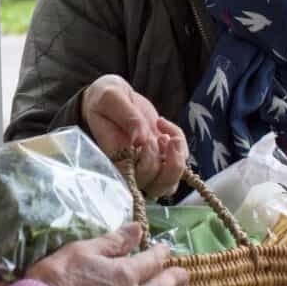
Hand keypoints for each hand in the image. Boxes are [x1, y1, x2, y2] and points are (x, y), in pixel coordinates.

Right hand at [81, 75, 187, 197]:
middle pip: (157, 187)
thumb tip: (141, 138)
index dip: (147, 166)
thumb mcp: (111, 99)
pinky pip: (181, 159)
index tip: (145, 139)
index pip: (135, 180)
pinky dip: (180, 142)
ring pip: (170, 183)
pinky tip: (163, 125)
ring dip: (178, 161)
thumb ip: (125, 116)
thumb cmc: (106, 100)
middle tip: (160, 137)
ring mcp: (149, 163)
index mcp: (115, 159)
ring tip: (171, 138)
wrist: (114, 98)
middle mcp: (132, 168)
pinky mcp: (162, 154)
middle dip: (168, 165)